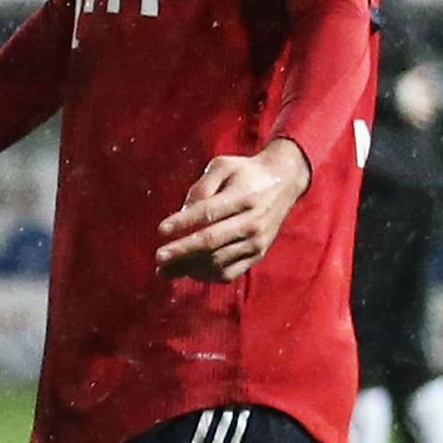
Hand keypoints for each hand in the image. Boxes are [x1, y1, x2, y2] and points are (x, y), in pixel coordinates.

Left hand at [154, 138, 309, 281]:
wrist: (283, 182)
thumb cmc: (244, 173)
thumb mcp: (223, 166)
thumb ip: (202, 187)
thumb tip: (182, 213)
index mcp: (244, 196)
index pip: (209, 212)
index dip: (183, 222)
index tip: (160, 230)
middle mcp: (252, 222)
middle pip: (212, 241)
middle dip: (182, 252)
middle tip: (158, 258)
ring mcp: (256, 242)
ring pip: (218, 261)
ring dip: (188, 268)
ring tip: (164, 271)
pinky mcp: (257, 255)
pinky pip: (230, 272)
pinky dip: (207, 275)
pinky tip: (188, 272)